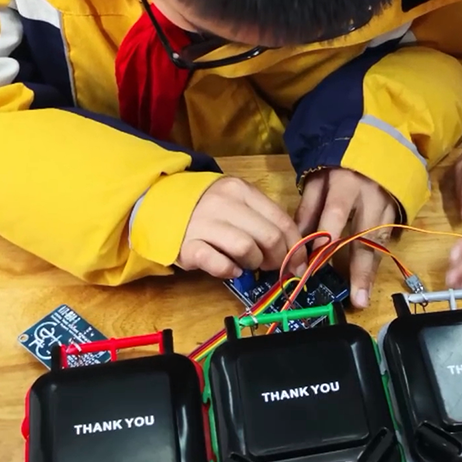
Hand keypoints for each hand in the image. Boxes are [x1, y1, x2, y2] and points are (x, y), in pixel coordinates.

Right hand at [177, 177, 305, 278]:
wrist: (160, 204)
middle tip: (276, 267)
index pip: (281, 220)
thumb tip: (294, 248)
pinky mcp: (188, 247)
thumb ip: (263, 218)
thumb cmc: (208, 208)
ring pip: (247, 249)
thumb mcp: (236, 201)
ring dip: (254, 264)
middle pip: (268, 237)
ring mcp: (204, 224)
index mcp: (241, 190)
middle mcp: (223, 204)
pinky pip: (219, 264)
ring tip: (248, 265)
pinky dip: (230, 271)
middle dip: (280, 258)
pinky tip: (230, 269)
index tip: (301, 262)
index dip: (296, 245)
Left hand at [295, 168, 396, 308]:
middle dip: (360, 270)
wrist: (378, 145)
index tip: (314, 265)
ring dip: (371, 272)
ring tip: (363, 297)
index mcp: (346, 184)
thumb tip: (297, 239)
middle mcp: (371, 197)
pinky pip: (387, 240)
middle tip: (356, 299)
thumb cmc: (339, 164)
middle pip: (365, 237)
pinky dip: (377, 261)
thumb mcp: (318, 178)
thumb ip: (308, 207)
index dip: (326, 241)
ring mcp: (389, 205)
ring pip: (379, 243)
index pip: (335, 215)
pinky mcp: (398, 212)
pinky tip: (369, 281)